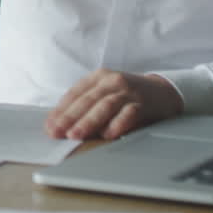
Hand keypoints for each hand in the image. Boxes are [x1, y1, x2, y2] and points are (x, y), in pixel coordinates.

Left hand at [44, 69, 183, 139]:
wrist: (163, 91)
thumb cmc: (127, 94)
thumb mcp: (105, 91)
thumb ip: (86, 103)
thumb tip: (61, 123)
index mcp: (98, 77)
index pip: (75, 94)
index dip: (60, 110)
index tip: (49, 125)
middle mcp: (112, 81)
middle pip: (87, 100)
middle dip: (69, 118)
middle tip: (57, 132)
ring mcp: (128, 92)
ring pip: (104, 106)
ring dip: (88, 121)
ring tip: (75, 135)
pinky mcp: (143, 104)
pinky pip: (129, 114)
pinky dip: (118, 124)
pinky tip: (108, 134)